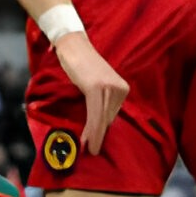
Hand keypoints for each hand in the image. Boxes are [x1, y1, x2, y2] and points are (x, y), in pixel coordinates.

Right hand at [52, 30, 129, 157]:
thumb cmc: (81, 65)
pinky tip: (87, 138)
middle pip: (108, 118)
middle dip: (99, 135)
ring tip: (89, 149)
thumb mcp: (95, 84)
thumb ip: (100, 100)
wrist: (73, 45)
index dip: (103, 130)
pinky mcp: (96, 87)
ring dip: (95, 136)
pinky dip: (91, 127)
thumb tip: (99, 123)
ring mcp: (109, 87)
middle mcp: (119, 88)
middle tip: (92, 151)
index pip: (112, 114)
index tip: (96, 144)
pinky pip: (95, 113)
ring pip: (102, 118)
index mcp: (122, 89)